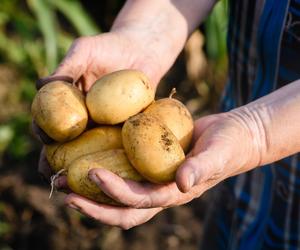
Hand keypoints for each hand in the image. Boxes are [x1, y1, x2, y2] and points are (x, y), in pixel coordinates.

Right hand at [35, 27, 171, 179]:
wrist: (142, 50)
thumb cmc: (110, 47)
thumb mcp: (85, 50)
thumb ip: (67, 67)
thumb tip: (41, 85)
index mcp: (67, 103)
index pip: (49, 122)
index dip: (44, 134)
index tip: (45, 141)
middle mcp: (83, 118)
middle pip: (67, 144)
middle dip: (59, 162)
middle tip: (58, 178)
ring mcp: (103, 126)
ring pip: (91, 151)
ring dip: (84, 169)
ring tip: (82, 187)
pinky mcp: (124, 128)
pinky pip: (118, 146)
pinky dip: (114, 160)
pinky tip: (114, 175)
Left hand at [63, 111, 262, 228]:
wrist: (232, 136)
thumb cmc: (229, 145)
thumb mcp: (218, 153)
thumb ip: (202, 168)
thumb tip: (181, 183)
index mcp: (175, 193)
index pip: (140, 200)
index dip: (116, 192)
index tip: (92, 174)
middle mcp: (160, 191)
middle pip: (122, 209)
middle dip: (93, 206)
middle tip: (64, 191)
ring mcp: (154, 179)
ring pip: (118, 196)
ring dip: (91, 192)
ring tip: (63, 180)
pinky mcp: (150, 164)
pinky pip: (124, 172)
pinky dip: (104, 171)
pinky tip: (86, 158)